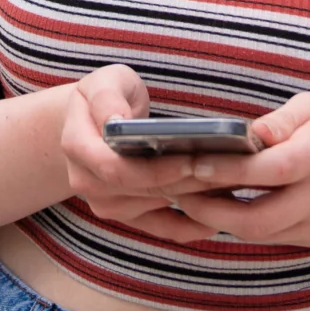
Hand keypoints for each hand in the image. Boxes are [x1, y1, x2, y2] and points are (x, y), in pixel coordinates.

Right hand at [56, 67, 218, 246]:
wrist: (92, 122)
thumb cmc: (107, 95)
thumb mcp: (105, 82)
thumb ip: (107, 98)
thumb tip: (117, 122)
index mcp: (76, 146)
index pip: (115, 169)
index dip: (155, 170)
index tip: (192, 159)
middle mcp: (86, 182)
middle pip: (142, 191)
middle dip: (186, 182)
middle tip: (228, 173)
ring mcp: (106, 203)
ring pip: (156, 209)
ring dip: (195, 200)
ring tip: (232, 185)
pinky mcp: (127, 215)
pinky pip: (162, 228)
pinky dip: (192, 226)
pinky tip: (220, 215)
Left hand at [170, 92, 309, 248]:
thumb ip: (283, 120)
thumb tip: (246, 133)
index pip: (267, 170)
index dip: (226, 170)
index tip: (190, 161)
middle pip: (256, 219)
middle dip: (209, 209)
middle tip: (176, 190)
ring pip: (260, 234)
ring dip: (220, 220)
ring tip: (189, 197)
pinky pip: (271, 237)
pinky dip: (242, 224)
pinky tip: (220, 204)